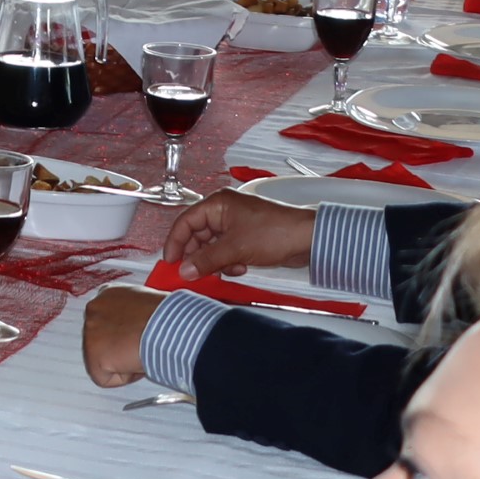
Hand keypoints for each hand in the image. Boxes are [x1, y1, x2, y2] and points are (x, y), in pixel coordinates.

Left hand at [81, 286, 161, 387]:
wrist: (169, 329)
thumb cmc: (169, 318)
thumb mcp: (148, 304)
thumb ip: (134, 313)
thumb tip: (139, 326)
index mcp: (109, 293)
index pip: (105, 316)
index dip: (120, 332)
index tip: (133, 338)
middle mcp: (94, 308)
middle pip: (100, 338)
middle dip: (117, 348)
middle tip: (138, 351)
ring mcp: (90, 332)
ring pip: (101, 358)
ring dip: (120, 362)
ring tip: (141, 355)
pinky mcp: (93, 356)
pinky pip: (104, 378)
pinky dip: (122, 378)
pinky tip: (137, 365)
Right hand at [163, 190, 313, 275]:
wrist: (308, 239)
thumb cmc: (276, 232)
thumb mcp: (235, 249)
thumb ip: (206, 260)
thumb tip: (185, 270)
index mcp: (217, 204)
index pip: (185, 222)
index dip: (176, 243)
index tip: (171, 263)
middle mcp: (223, 212)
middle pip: (197, 236)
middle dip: (198, 256)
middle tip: (195, 274)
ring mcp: (235, 225)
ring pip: (211, 246)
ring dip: (215, 262)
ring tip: (225, 270)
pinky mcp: (245, 238)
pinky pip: (225, 252)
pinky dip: (227, 262)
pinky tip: (238, 268)